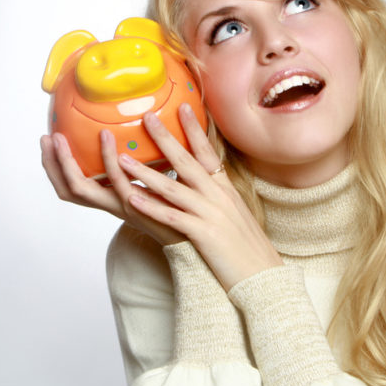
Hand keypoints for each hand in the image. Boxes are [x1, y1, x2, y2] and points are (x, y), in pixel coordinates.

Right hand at [40, 130, 183, 245]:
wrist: (200, 231)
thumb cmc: (183, 200)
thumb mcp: (159, 175)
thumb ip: (148, 155)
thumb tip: (148, 118)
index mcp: (113, 197)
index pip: (74, 186)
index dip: (56, 167)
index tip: (49, 141)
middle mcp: (112, 204)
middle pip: (68, 190)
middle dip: (52, 165)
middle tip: (46, 138)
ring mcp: (122, 206)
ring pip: (82, 188)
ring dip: (67, 162)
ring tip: (61, 137)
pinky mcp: (139, 205)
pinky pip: (116, 182)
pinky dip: (107, 159)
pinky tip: (106, 137)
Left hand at [117, 103, 283, 289]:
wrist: (263, 277)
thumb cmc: (246, 249)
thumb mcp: (234, 214)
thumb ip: (216, 196)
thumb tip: (200, 183)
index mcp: (225, 189)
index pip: (208, 153)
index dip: (195, 130)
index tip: (183, 107)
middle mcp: (219, 196)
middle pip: (187, 162)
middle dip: (165, 139)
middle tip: (146, 118)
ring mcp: (212, 214)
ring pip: (174, 188)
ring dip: (146, 172)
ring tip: (122, 159)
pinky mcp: (205, 235)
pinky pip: (173, 217)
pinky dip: (152, 207)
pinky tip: (132, 199)